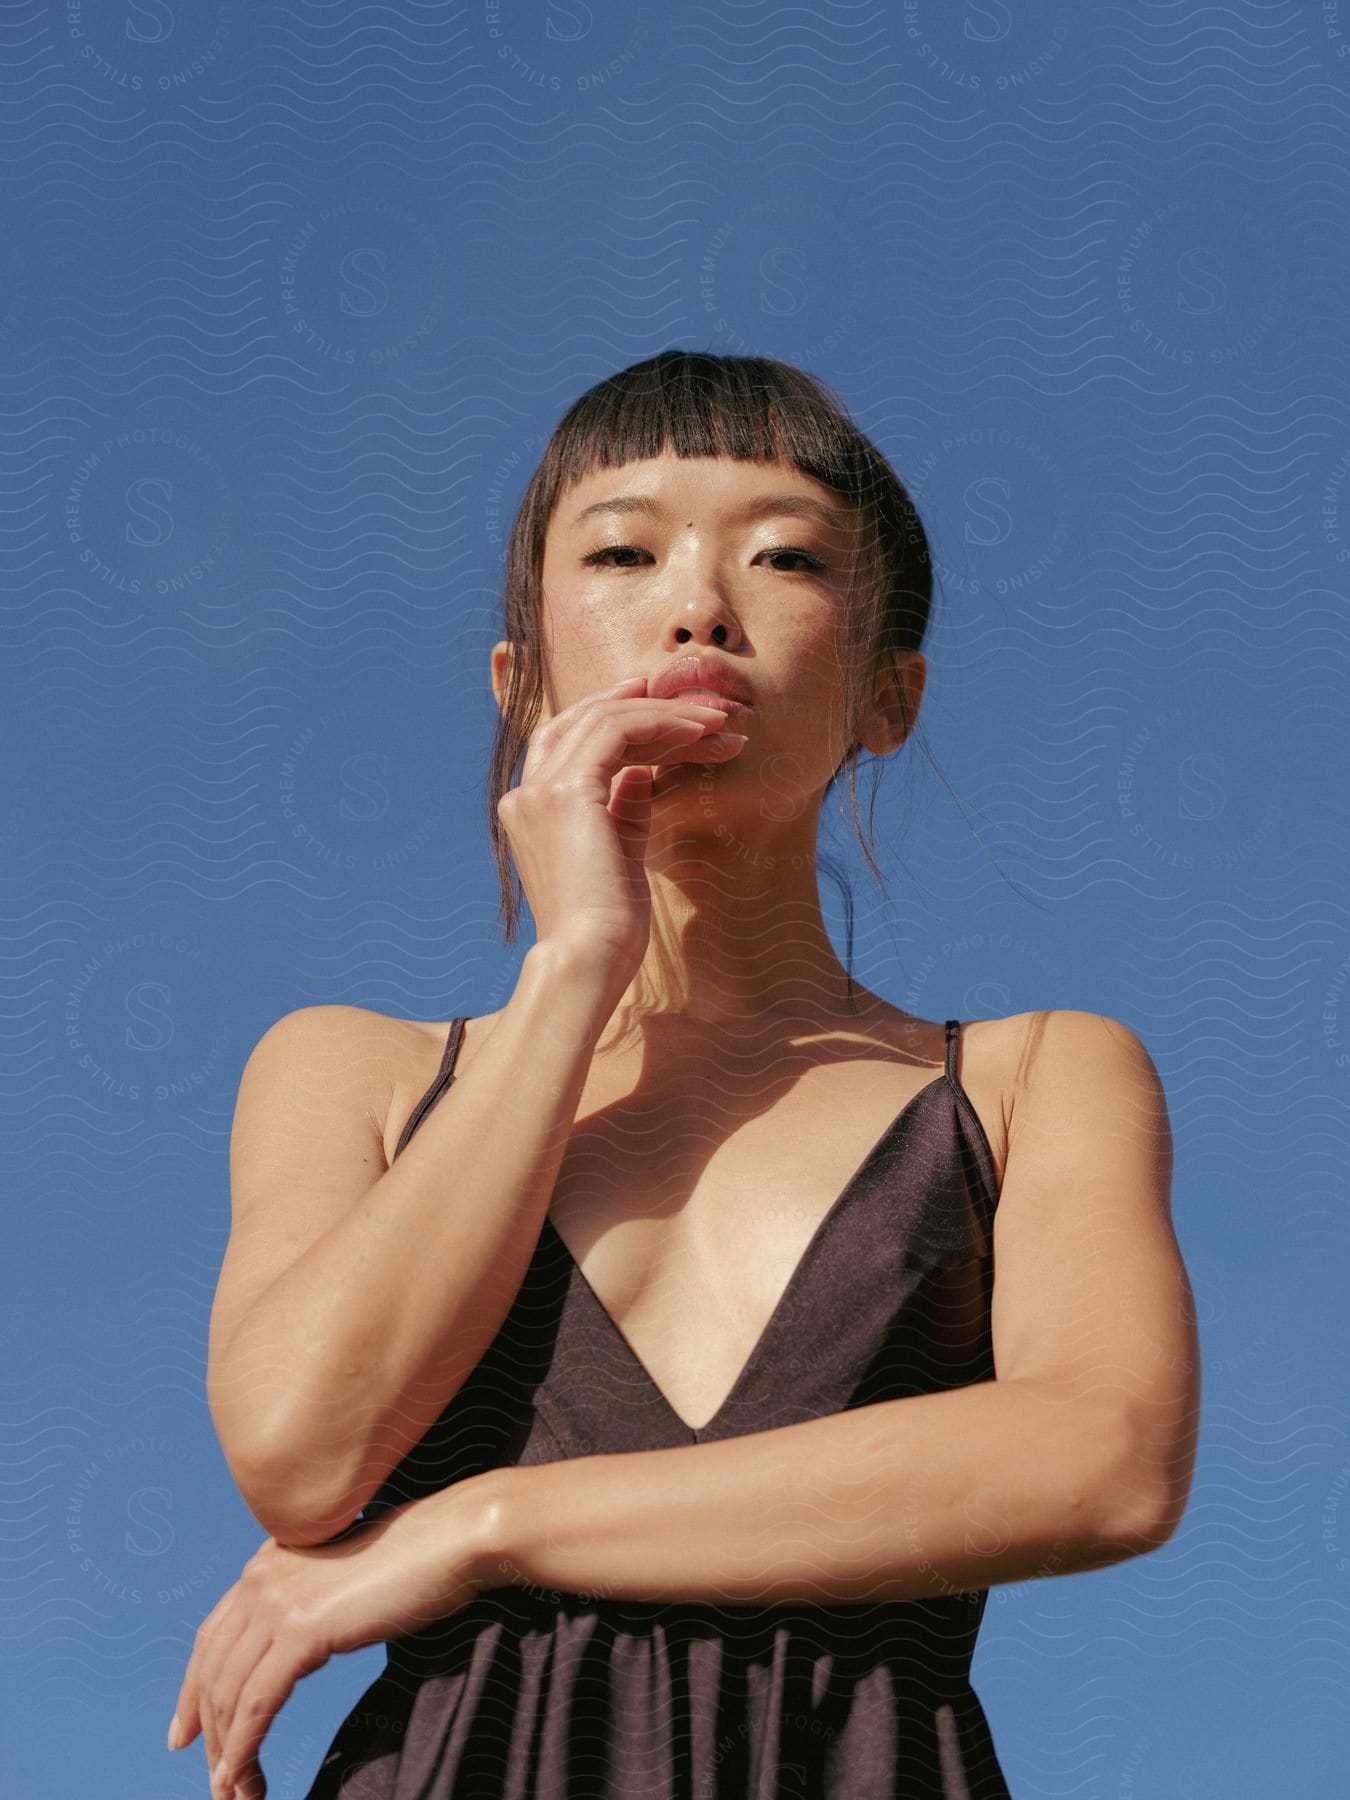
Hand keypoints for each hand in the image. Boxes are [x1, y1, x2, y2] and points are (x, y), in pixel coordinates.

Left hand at [168, 1493, 491, 1799]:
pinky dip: (244, 1750)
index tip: (183, 1735)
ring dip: (228, 1754)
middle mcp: (261, 1578)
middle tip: (220, 1783)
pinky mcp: (301, 1631)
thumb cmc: (415, 1560)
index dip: (191, 1691)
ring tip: (238, 1795)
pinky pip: (257, 1705)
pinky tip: (245, 1781)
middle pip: (212, 1672)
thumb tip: (299, 1645)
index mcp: (268, 1562)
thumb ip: (311, 1603)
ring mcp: (278, 1603)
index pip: (211, 1637)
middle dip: (210, 1734)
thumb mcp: (343, 1581)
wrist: (450, 1539)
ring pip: (231, 1695)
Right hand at [497, 673, 747, 974]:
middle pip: (582, 720)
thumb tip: (639, 770)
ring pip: (603, 719)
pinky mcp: (566, 792)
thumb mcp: (619, 852)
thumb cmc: (610, 925)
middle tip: (698, 707)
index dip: (615, 717)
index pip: (569, 741)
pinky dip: (659, 724)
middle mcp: (526, 794)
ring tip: (715, 723)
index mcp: (531, 810)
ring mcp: (540, 790)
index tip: (663, 709)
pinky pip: (617, 732)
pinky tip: (698, 733)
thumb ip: (622, 807)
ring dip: (664, 714)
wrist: (591, 958)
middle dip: (643, 707)